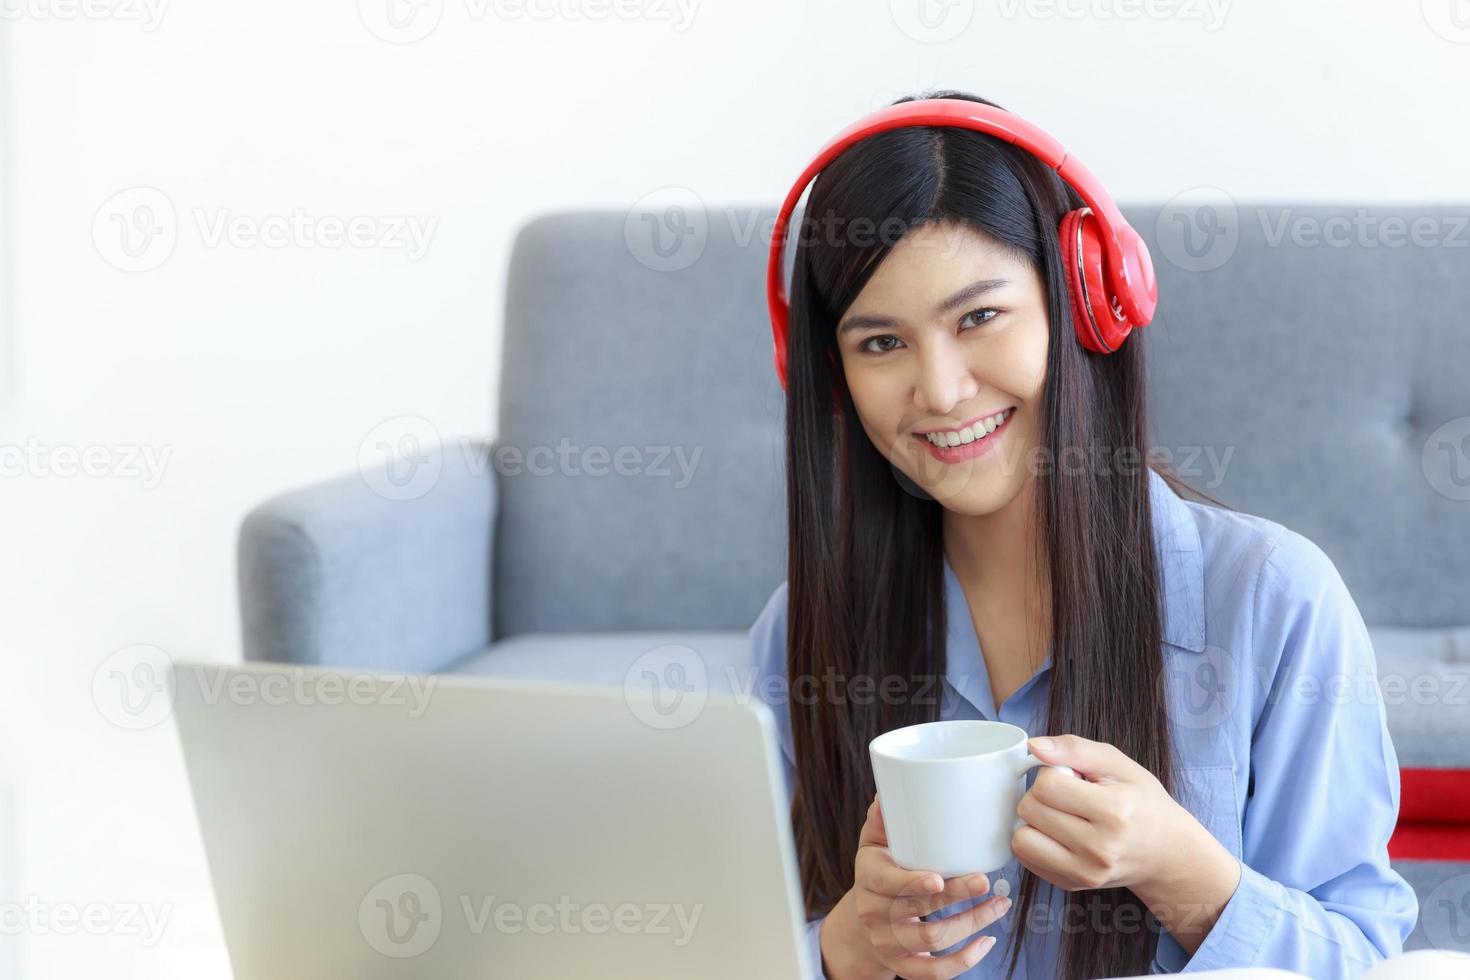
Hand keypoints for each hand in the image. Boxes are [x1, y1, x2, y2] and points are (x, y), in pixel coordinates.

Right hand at [823, 794, 1011, 979]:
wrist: (861, 923)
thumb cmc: (878, 871)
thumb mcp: (873, 843)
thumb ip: (883, 820)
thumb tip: (888, 793)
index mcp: (868, 878)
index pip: (887, 883)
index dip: (912, 883)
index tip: (939, 877)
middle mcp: (875, 914)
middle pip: (918, 910)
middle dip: (956, 897)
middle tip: (985, 881)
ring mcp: (889, 943)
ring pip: (932, 940)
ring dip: (971, 923)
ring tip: (1000, 903)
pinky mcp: (904, 966)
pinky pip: (935, 973)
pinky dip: (965, 961)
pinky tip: (988, 941)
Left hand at [1011, 734, 1191, 892]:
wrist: (1165, 852)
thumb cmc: (1142, 803)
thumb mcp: (1118, 764)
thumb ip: (1075, 748)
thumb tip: (1035, 747)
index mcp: (1114, 813)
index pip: (1047, 786)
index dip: (1051, 774)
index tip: (1070, 778)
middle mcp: (1099, 849)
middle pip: (1029, 810)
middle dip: (1040, 796)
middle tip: (1068, 797)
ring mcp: (1085, 873)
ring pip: (1021, 839)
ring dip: (1033, 822)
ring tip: (1061, 816)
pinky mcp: (1071, 885)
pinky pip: (1026, 859)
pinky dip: (1036, 842)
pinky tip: (1059, 835)